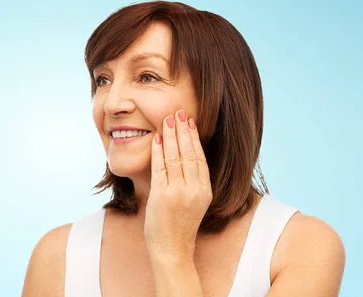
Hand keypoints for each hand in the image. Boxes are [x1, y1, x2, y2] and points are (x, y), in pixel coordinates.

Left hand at [144, 109, 211, 260]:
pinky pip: (160, 168)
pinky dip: (158, 152)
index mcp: (204, 190)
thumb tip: (185, 157)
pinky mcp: (162, 196)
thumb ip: (192, 181)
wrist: (172, 250)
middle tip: (178, 112)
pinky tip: (157, 139)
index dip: (194, 137)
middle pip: (188, 153)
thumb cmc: (179, 226)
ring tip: (167, 120)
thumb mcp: (194, 202)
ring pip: (175, 157)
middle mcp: (194, 190)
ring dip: (170, 136)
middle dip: (182, 130)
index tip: (189, 121)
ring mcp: (178, 193)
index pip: (199, 157)